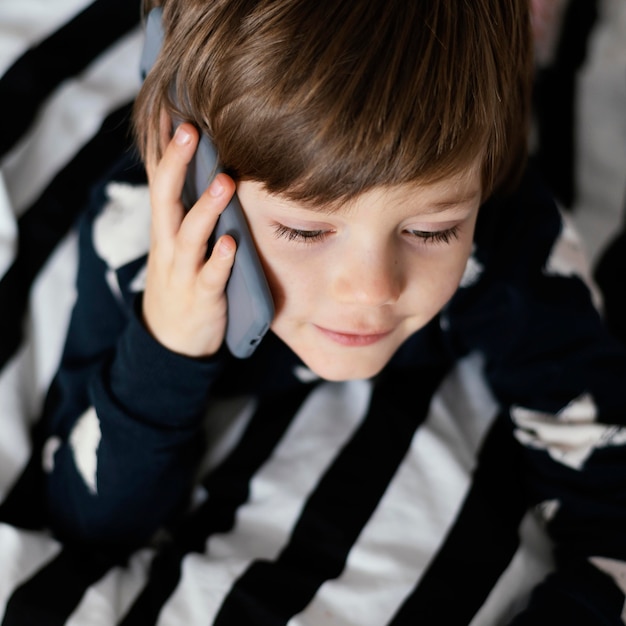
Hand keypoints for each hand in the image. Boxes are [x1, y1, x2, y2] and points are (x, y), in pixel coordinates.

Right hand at [142, 119, 236, 356]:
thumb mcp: (177, 246)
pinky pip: (210, 277)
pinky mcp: (200, 298)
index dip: (164, 149)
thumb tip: (213, 174)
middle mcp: (168, 246)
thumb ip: (190, 214)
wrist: (169, 342)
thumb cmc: (181, 283)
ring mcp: (182, 272)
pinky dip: (219, 260)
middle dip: (176, 164)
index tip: (174, 112)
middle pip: (166, 199)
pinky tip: (231, 244)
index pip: (160, 182)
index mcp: (165, 230)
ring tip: (223, 182)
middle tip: (191, 131)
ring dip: (205, 208)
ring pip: (189, 235)